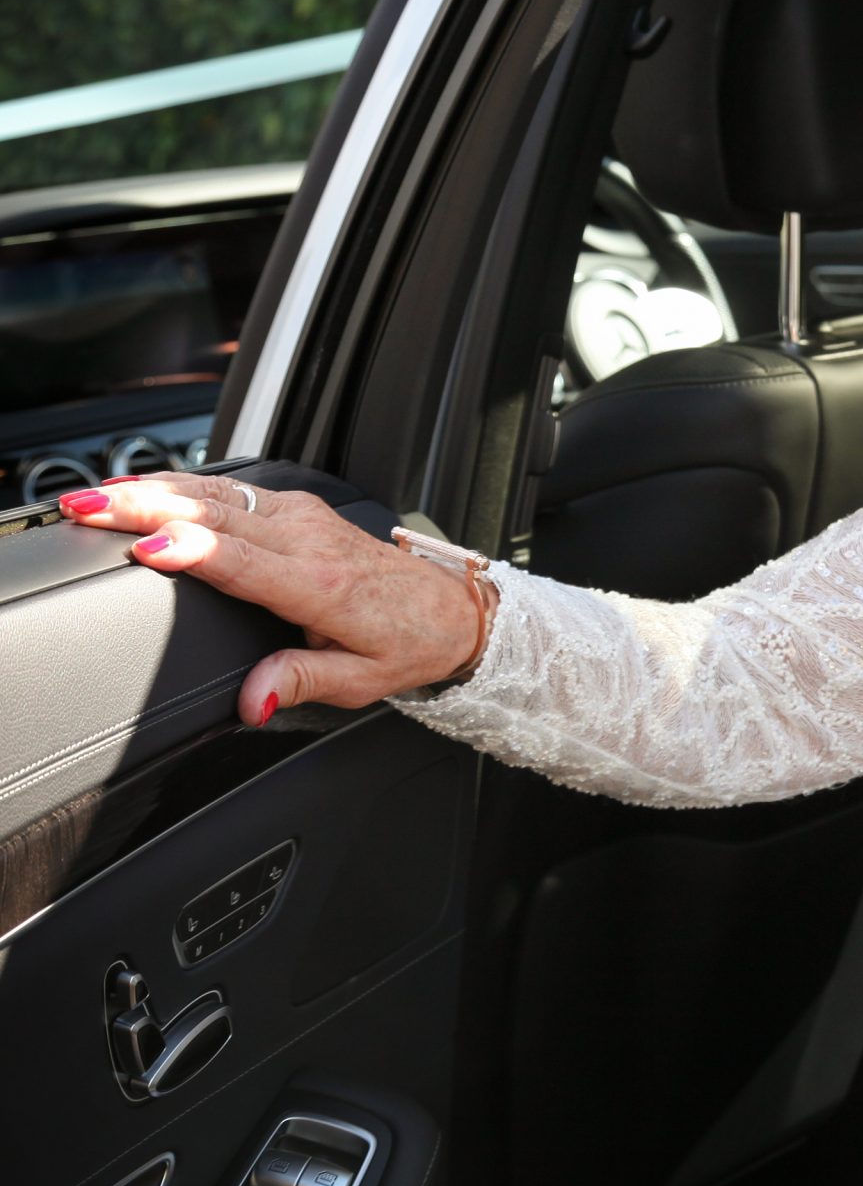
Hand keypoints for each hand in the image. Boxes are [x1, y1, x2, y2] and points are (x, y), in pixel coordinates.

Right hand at [56, 474, 485, 725]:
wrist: (451, 608)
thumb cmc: (406, 642)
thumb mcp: (360, 680)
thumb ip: (301, 682)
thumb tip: (254, 699)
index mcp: (322, 586)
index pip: (247, 563)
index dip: (197, 553)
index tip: (149, 548)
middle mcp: (310, 542)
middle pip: (219, 517)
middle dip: (149, 510)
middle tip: (87, 508)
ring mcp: (303, 517)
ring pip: (220, 494)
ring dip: (156, 490)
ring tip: (98, 492)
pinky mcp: (298, 508)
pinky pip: (233, 489)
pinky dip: (184, 485)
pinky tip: (145, 487)